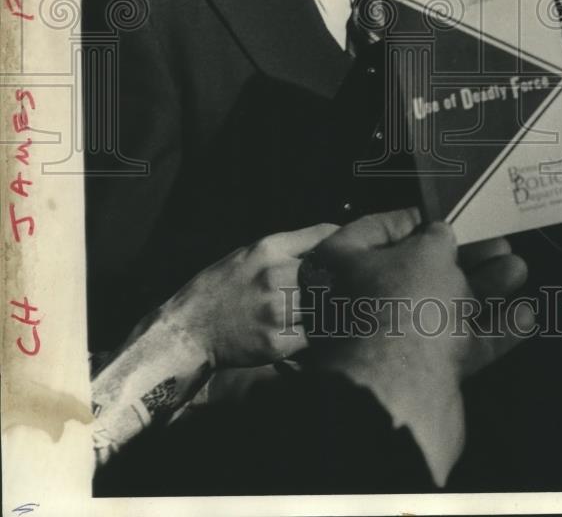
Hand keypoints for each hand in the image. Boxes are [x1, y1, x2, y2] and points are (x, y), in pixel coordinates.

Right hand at [164, 222, 338, 368]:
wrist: (189, 329)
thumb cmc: (223, 287)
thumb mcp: (251, 253)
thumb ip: (289, 247)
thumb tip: (334, 239)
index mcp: (270, 248)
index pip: (324, 235)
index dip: (345, 242)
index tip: (356, 251)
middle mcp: (275, 276)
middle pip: (332, 273)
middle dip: (346, 279)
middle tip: (355, 285)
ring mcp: (276, 310)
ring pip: (328, 306)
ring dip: (336, 309)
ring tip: (342, 310)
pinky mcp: (276, 342)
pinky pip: (315, 337)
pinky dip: (321, 335)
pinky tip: (322, 333)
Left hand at [303, 209, 531, 483]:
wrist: (400, 395)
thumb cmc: (404, 303)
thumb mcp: (425, 253)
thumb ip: (437, 237)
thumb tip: (440, 234)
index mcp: (340, 265)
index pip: (377, 230)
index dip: (416, 219)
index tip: (450, 215)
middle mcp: (357, 304)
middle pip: (418, 272)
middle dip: (463, 258)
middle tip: (500, 245)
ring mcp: (388, 345)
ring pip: (442, 309)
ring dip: (483, 289)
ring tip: (518, 270)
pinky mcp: (419, 379)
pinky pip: (458, 348)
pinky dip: (491, 331)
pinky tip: (525, 315)